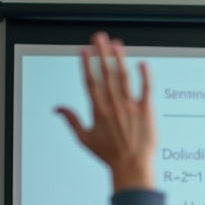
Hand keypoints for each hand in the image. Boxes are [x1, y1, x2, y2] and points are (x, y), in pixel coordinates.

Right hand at [56, 32, 155, 192]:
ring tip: (116, 44)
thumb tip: (57, 108)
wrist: (132, 167)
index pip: (91, 82)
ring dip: (120, 59)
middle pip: (106, 74)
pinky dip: (145, 75)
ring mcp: (131, 107)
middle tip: (99, 37)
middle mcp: (114, 106)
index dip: (87, 64)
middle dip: (102, 53)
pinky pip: (146, 89)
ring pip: (124, 78)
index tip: (84, 49)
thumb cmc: (110, 155)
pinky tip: (143, 63)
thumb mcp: (85, 139)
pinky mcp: (146, 111)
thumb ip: (71, 120)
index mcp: (99, 111)